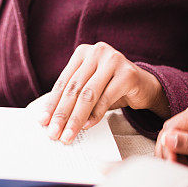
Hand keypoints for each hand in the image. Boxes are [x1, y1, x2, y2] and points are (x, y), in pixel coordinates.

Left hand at [39, 42, 168, 143]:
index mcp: (82, 52)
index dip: (52, 103)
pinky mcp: (128, 73)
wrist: (144, 86)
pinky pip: (106, 98)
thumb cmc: (111, 87)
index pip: (64, 81)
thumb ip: (73, 96)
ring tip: (69, 134)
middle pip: (75, 88)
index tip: (43, 122)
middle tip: (54, 133)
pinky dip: (95, 115)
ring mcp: (114, 60)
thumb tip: (50, 120)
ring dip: (76, 118)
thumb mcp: (90, 87)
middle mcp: (97, 51)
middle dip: (62, 114)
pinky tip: (87, 126)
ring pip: (89, 94)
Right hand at [155, 102, 187, 164]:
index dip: (168, 146)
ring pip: (169, 138)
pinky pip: (175, 142)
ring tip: (182, 166)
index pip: (172, 127)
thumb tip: (166, 139)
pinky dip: (175, 154)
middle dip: (167, 151)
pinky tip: (182, 163)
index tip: (172, 161)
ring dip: (170, 154)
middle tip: (175, 166)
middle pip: (168, 132)